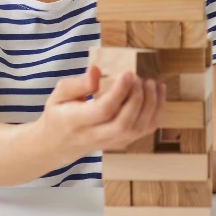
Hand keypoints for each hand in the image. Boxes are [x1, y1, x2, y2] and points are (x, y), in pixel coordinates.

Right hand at [39, 66, 163, 157]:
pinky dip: (156, 112)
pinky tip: (157, 93)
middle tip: (140, 78)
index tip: (128, 73)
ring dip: (150, 105)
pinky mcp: (121, 143)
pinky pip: (145, 131)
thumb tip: (96, 70)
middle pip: (123, 123)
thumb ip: (77, 83)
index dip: (119, 92)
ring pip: (137, 129)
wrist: (58, 145)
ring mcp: (110, 143)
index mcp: (76, 122)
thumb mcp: (58, 95)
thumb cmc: (59, 114)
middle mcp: (94, 136)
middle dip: (137, 99)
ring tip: (151, 83)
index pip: (102, 110)